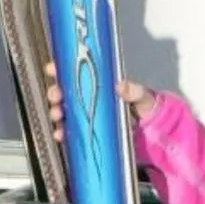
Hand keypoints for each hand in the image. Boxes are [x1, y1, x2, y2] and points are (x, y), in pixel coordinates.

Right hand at [39, 59, 162, 143]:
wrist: (151, 130)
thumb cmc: (146, 107)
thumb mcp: (142, 95)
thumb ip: (134, 91)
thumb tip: (121, 86)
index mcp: (100, 84)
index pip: (77, 73)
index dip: (62, 70)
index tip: (53, 69)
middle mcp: (89, 97)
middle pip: (65, 92)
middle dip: (55, 93)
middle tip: (56, 96)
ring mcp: (87, 114)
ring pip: (64, 111)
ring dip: (57, 112)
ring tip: (58, 115)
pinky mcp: (88, 131)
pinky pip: (70, 131)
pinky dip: (63, 132)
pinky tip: (61, 134)